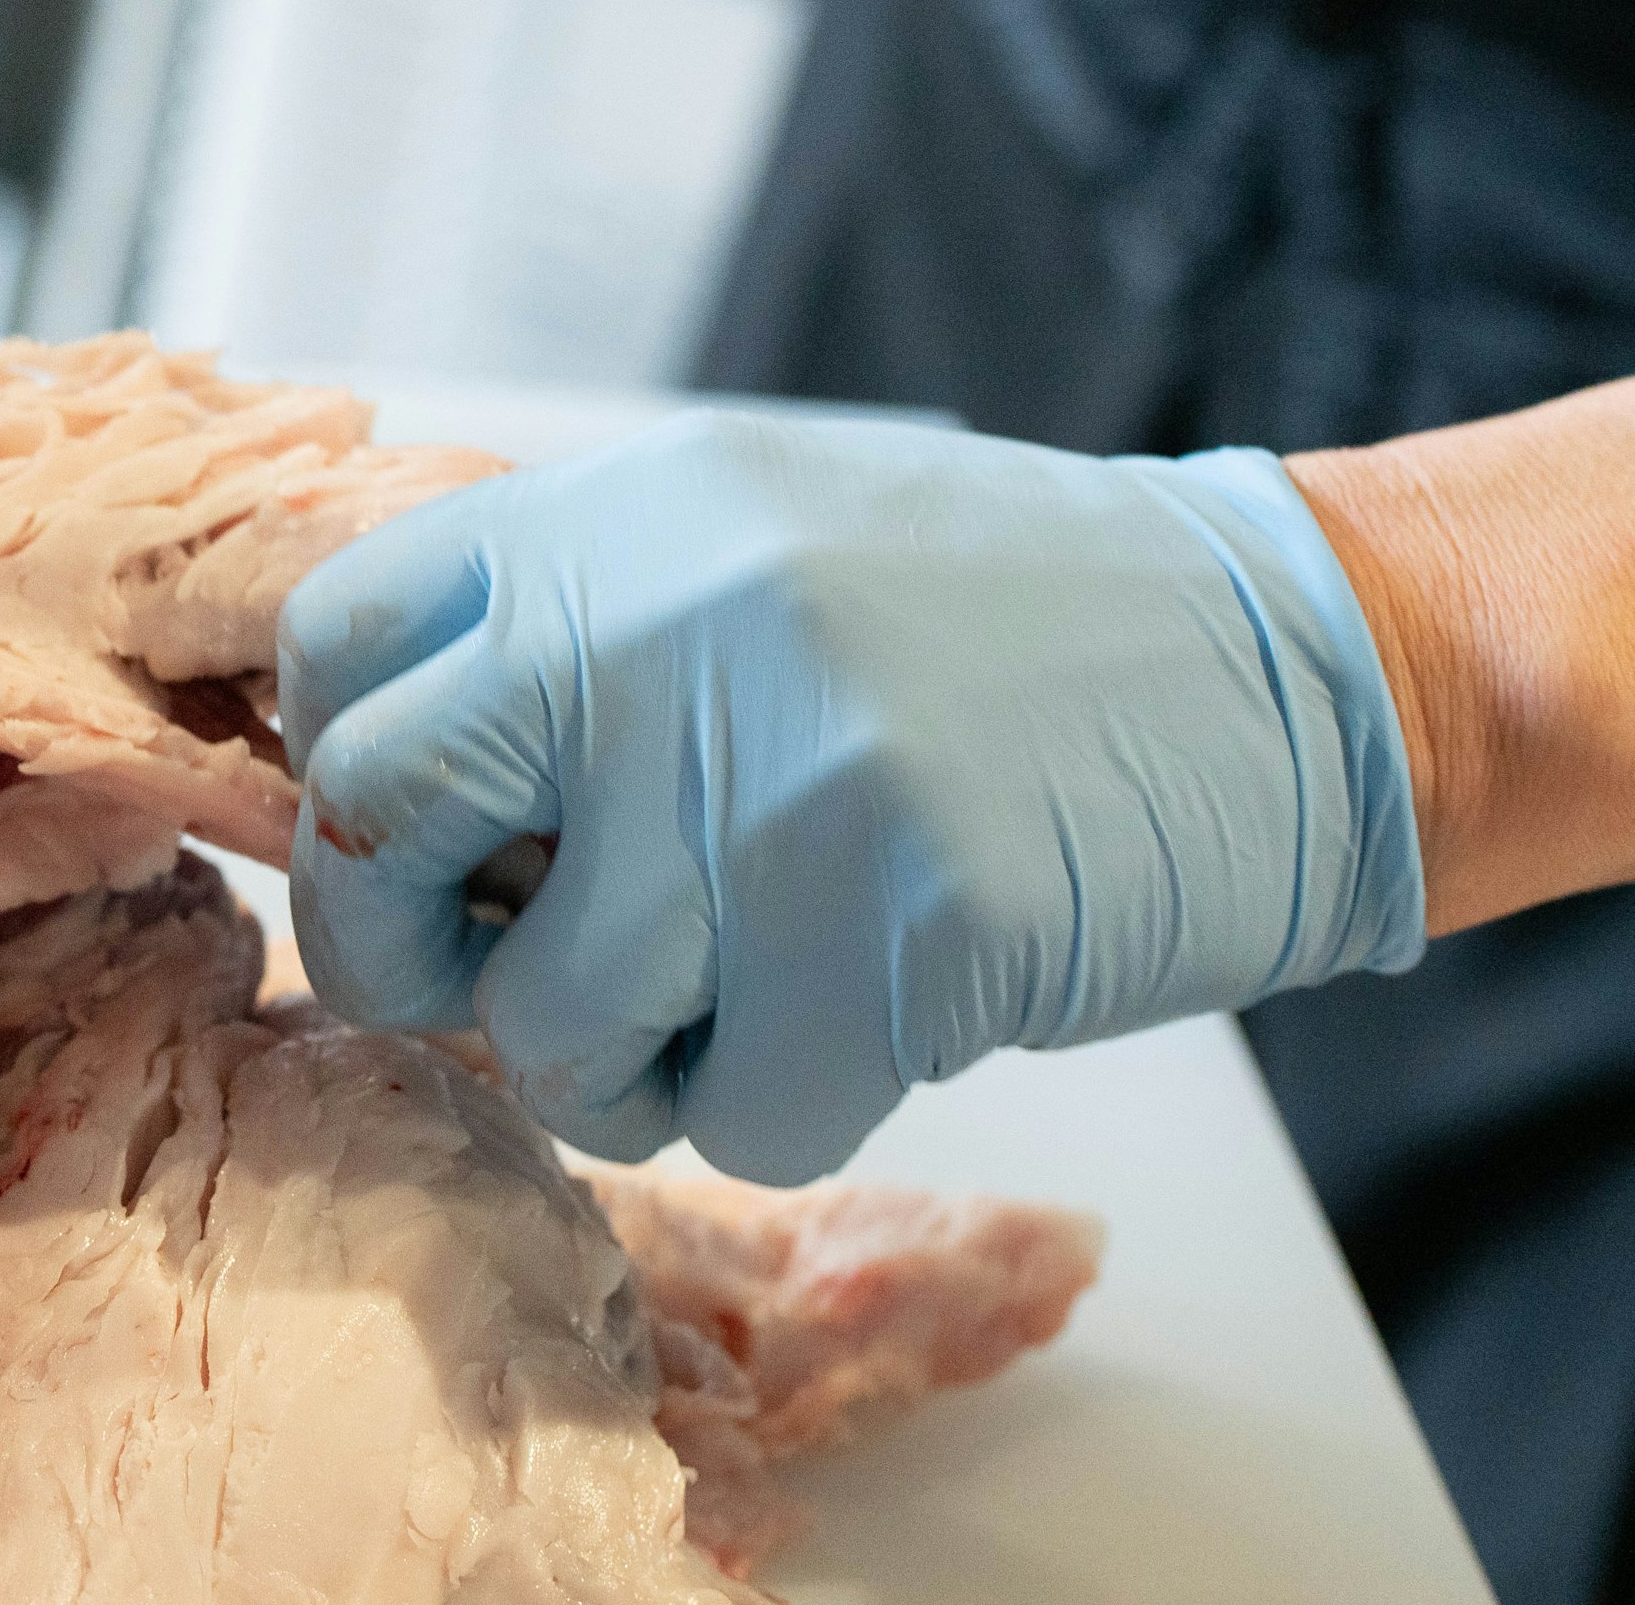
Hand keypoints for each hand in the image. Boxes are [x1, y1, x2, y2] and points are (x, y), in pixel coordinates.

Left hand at [282, 413, 1424, 1181]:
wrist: (1296, 661)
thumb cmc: (999, 624)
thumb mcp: (749, 535)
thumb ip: (568, 621)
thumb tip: (366, 773)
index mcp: (613, 518)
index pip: (337, 646)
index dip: (350, 776)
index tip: (428, 838)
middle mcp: (659, 627)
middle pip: (373, 829)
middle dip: (403, 947)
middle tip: (500, 971)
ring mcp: (771, 783)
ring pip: (545, 1027)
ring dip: (621, 1061)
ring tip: (736, 989)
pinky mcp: (894, 938)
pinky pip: (732, 1116)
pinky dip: (784, 1102)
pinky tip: (869, 1012)